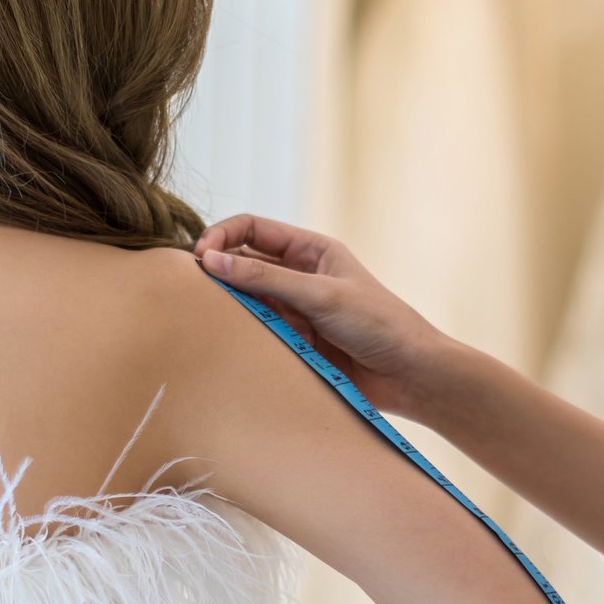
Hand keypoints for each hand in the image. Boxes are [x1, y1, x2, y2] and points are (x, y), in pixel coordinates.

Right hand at [195, 214, 451, 419]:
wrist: (410, 374)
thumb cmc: (379, 324)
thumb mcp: (321, 295)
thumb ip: (266, 278)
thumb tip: (211, 261)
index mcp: (311, 250)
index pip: (253, 229)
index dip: (222, 237)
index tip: (200, 258)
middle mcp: (299, 276)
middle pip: (243, 263)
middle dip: (218, 272)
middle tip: (193, 291)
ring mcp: (295, 310)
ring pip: (247, 301)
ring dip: (230, 308)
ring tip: (210, 319)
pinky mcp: (294, 342)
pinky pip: (258, 334)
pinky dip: (243, 336)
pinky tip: (233, 344)